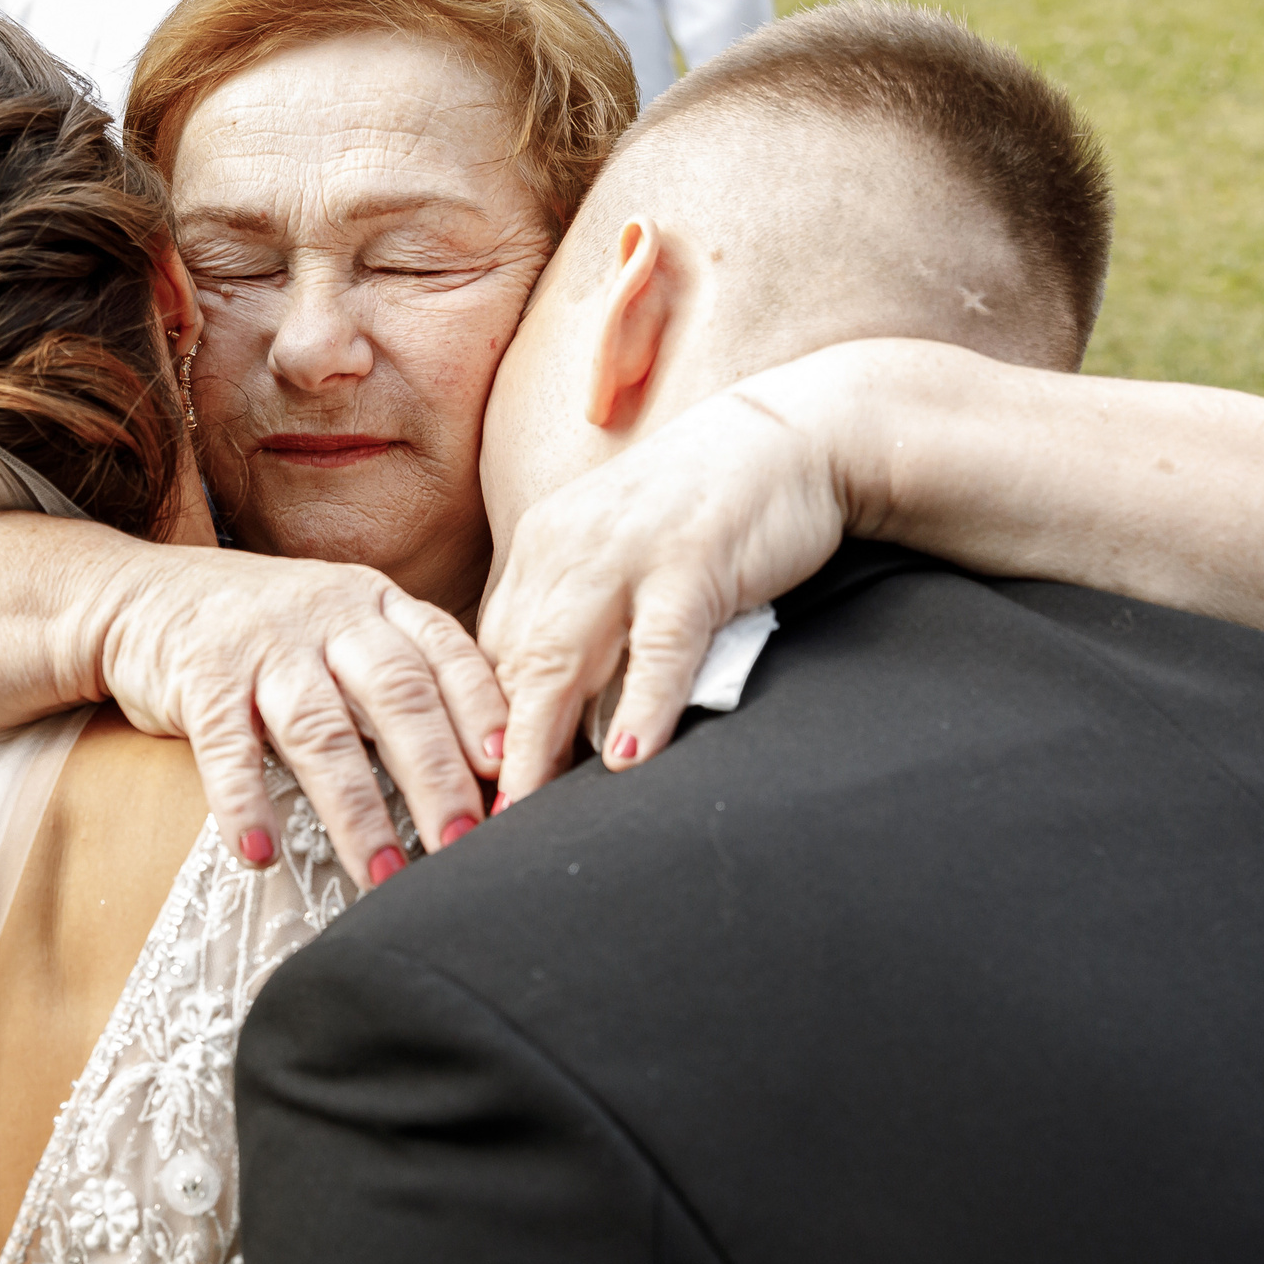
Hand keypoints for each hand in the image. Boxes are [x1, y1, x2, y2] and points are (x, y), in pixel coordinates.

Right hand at [96, 547, 506, 889]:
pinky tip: (260, 855)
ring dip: (355, 810)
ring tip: (384, 874)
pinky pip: (226, 747)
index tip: (508, 771)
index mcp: (376, 605)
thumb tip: (488, 768)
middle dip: (435, 775)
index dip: (482, 711)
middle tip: (462, 844)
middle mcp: (329, 617)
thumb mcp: (343, 632)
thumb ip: (403, 679)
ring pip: (321, 731)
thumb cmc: (267, 634)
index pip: (444, 655)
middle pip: (396, 696)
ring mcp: (263, 645)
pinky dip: (243, 804)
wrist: (144, 598)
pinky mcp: (200, 677)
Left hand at [480, 368, 854, 805]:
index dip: (473, 728)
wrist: (800, 436)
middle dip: (486, 750)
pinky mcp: (694, 560)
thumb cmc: (708, 512)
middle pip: (509, 664)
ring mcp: (628, 553)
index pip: (487, 652)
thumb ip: (581, 620)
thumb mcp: (620, 558)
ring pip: (564, 658)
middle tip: (471, 827)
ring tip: (524, 812)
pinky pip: (661, 645)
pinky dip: (644, 703)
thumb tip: (550, 713)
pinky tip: (628, 758)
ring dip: (540, 741)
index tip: (462, 793)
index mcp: (541, 548)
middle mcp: (567, 547)